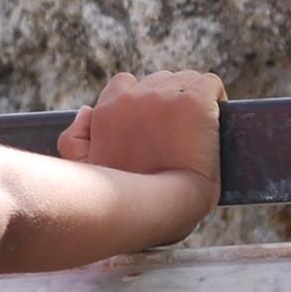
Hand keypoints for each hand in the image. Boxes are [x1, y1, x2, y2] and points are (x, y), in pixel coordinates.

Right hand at [56, 70, 223, 195]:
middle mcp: (132, 98)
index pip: (124, 87)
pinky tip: (215, 122)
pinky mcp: (194, 101)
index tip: (151, 128)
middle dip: (170, 101)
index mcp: (105, 111)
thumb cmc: (121, 202)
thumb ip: (74, 141)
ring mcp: (164, 98)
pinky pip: (210, 84)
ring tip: (197, 131)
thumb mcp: (84, 172)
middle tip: (177, 134)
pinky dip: (216, 99)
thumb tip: (86, 112)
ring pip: (187, 80)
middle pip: (160, 81)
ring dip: (193, 99)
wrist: (156, 211)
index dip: (141, 105)